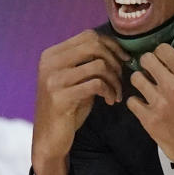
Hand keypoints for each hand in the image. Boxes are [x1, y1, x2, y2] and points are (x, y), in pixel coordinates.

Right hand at [32, 30, 127, 174]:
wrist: (49, 139)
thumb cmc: (67, 108)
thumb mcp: (74, 80)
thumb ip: (87, 63)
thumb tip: (117, 50)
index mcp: (52, 54)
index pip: (88, 35)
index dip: (111, 45)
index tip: (123, 60)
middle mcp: (50, 63)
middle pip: (94, 45)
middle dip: (114, 61)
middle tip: (120, 77)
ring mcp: (53, 79)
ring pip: (98, 65)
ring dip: (114, 80)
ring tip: (115, 93)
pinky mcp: (60, 97)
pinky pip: (96, 84)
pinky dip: (109, 91)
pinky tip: (110, 101)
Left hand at [126, 44, 173, 174]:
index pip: (163, 50)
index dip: (160, 53)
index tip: (160, 60)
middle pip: (146, 60)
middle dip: (147, 64)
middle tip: (150, 71)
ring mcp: (160, 104)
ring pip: (136, 79)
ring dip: (141, 82)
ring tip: (147, 89)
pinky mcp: (149, 121)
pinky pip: (132, 102)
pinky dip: (137, 103)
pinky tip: (144, 106)